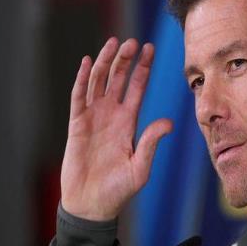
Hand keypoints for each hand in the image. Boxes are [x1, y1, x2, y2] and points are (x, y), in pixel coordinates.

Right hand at [60, 37, 172, 220]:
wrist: (92, 204)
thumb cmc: (118, 189)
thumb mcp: (141, 166)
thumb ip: (151, 142)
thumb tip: (169, 122)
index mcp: (129, 122)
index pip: (137, 88)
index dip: (143, 68)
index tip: (150, 49)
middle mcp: (112, 115)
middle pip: (119, 79)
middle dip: (125, 59)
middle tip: (132, 41)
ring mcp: (93, 118)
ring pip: (99, 82)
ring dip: (105, 62)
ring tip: (113, 43)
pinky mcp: (77, 125)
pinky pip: (79, 97)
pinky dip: (82, 79)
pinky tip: (87, 63)